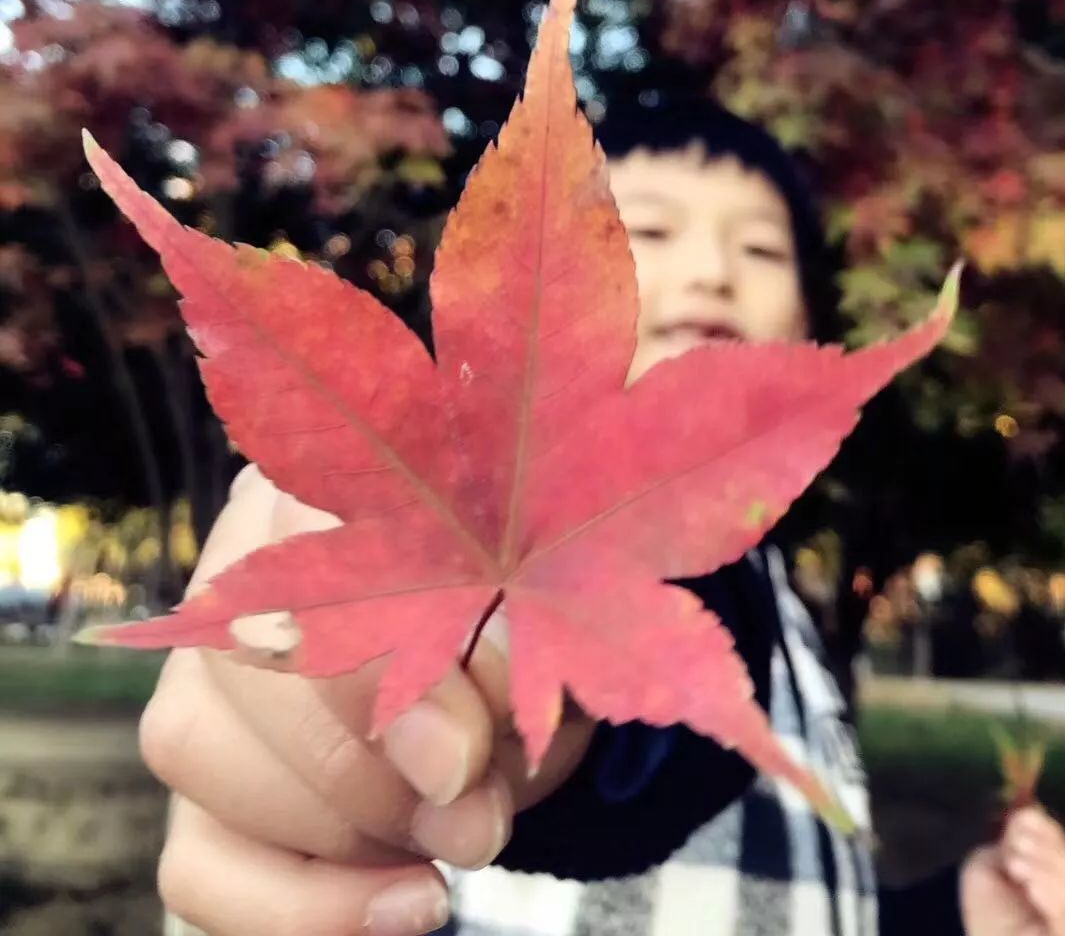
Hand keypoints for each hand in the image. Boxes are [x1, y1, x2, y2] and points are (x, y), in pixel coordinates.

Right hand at [143, 467, 593, 935]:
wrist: (531, 688)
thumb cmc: (535, 624)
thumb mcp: (552, 622)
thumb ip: (512, 657)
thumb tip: (442, 763)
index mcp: (327, 488)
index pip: (298, 528)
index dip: (375, 639)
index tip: (467, 739)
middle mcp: (241, 571)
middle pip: (234, 652)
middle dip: (363, 757)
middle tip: (475, 807)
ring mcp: (202, 684)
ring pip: (195, 750)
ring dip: (342, 824)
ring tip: (461, 836)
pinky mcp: (201, 796)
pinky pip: (194, 867)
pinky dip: (302, 911)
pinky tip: (408, 906)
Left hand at [961, 806, 1064, 935]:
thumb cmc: (984, 912)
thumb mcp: (986, 867)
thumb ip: (1006, 844)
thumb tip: (1027, 814)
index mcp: (1051, 875)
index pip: (1061, 849)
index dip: (1048, 830)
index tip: (1026, 816)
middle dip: (1048, 848)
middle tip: (1018, 841)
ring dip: (1047, 869)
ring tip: (1015, 864)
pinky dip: (1052, 898)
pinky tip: (1032, 885)